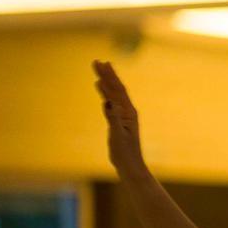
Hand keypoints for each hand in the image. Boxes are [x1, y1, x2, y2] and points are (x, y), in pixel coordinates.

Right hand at [92, 60, 146, 176]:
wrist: (130, 165)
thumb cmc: (124, 152)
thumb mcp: (117, 135)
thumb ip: (113, 118)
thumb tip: (108, 103)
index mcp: (128, 112)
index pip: (116, 90)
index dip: (108, 77)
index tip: (100, 64)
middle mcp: (128, 111)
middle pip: (116, 89)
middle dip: (107, 74)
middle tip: (97, 61)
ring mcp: (125, 116)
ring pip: (115, 94)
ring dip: (107, 82)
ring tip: (100, 70)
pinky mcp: (120, 121)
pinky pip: (113, 103)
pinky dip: (107, 94)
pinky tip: (103, 90)